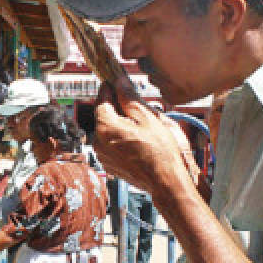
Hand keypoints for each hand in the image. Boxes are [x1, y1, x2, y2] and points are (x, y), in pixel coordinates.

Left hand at [94, 82, 197, 196]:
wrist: (164, 181)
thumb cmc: (159, 150)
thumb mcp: (147, 117)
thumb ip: (129, 97)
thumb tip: (119, 82)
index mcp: (105, 127)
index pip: (101, 100)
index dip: (109, 88)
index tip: (115, 81)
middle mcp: (98, 141)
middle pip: (103, 115)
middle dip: (116, 107)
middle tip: (131, 101)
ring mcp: (102, 155)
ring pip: (107, 130)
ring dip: (118, 123)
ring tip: (138, 122)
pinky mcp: (109, 164)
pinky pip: (110, 144)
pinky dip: (119, 137)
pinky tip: (136, 138)